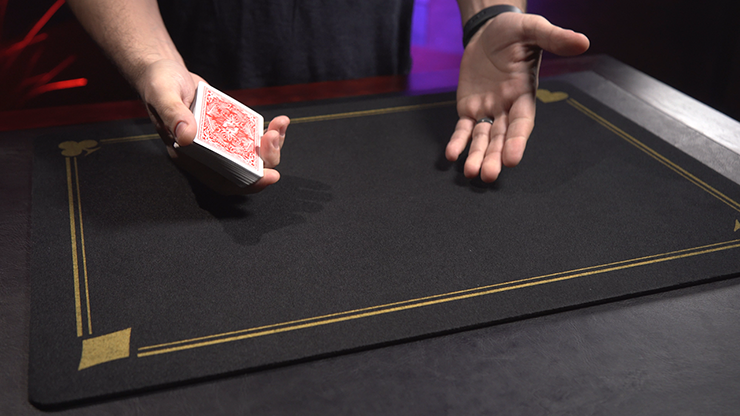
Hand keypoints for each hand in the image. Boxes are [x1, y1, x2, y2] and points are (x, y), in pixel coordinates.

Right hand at [137, 59, 288, 193]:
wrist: (164, 70)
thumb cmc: (158, 83)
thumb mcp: (163, 94)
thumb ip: (173, 114)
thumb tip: (186, 135)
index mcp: (189, 156)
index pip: (222, 181)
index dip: (247, 184)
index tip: (268, 176)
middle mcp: (207, 153)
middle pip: (244, 170)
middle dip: (265, 159)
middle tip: (272, 137)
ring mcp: (220, 141)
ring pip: (253, 155)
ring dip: (271, 146)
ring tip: (279, 125)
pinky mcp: (229, 127)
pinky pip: (253, 137)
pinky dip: (268, 132)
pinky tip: (279, 121)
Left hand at [446, 12, 588, 181]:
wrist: (489, 28)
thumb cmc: (514, 30)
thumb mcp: (532, 30)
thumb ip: (554, 38)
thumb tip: (583, 41)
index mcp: (524, 94)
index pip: (522, 122)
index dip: (517, 141)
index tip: (512, 159)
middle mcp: (507, 107)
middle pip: (501, 138)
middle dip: (494, 157)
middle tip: (488, 175)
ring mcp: (488, 110)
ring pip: (482, 138)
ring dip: (477, 156)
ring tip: (470, 172)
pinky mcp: (469, 107)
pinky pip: (463, 128)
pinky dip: (458, 141)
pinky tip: (451, 154)